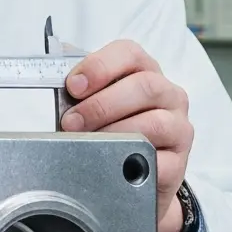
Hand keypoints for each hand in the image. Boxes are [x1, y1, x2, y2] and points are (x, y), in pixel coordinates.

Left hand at [58, 40, 193, 231]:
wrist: (134, 177)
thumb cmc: (115, 130)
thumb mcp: (98, 101)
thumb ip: (81, 85)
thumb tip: (52, 68)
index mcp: (146, 72)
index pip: (130, 54)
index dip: (99, 66)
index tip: (73, 85)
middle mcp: (168, 95)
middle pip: (144, 86)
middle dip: (101, 104)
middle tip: (71, 122)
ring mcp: (178, 128)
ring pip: (155, 122)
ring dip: (114, 132)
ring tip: (87, 143)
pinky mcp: (179, 162)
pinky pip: (160, 161)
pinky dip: (132, 162)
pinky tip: (112, 164)